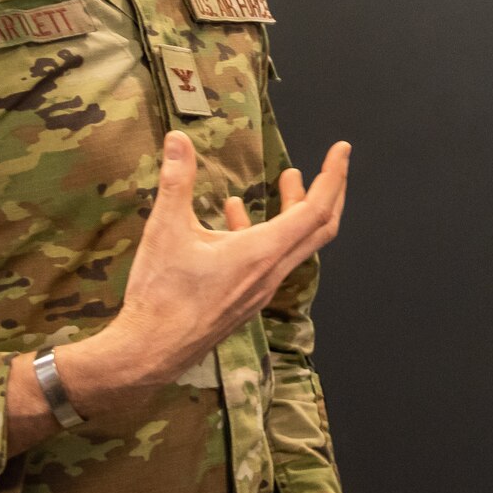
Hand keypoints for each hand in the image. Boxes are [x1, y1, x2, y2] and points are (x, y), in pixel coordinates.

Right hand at [87, 131, 349, 386]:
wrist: (150, 352)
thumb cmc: (161, 296)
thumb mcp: (166, 230)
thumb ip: (177, 181)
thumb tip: (177, 139)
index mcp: (263, 253)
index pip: (316, 209)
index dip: (333, 176)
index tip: (342, 149)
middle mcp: (272, 272)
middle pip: (319, 227)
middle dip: (328, 190)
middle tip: (329, 163)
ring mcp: (261, 289)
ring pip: (295, 243)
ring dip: (295, 209)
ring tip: (285, 179)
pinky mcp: (247, 298)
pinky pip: (271, 258)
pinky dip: (265, 231)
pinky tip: (235, 215)